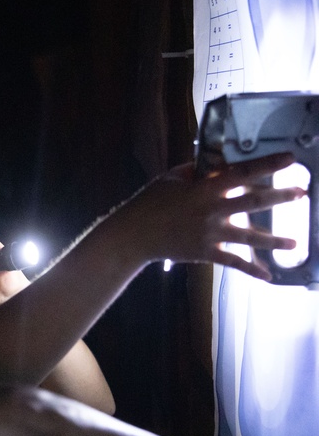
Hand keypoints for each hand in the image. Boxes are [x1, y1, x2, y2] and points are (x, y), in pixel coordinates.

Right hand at [107, 153, 303, 280]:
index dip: (269, 164)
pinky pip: (233, 262)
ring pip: (250, 237)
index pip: (243, 172)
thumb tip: (216, 165)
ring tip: (295, 243)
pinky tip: (268, 276)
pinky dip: (252, 270)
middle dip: (281, 197)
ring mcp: (211, 233)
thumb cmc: (149, 202)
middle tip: (301, 193)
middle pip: (254, 202)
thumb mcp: (171, 178)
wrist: (134, 234)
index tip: (291, 158)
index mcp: (205, 189)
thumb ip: (196, 171)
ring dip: (275, 240)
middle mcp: (213, 210)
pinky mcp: (206, 252)